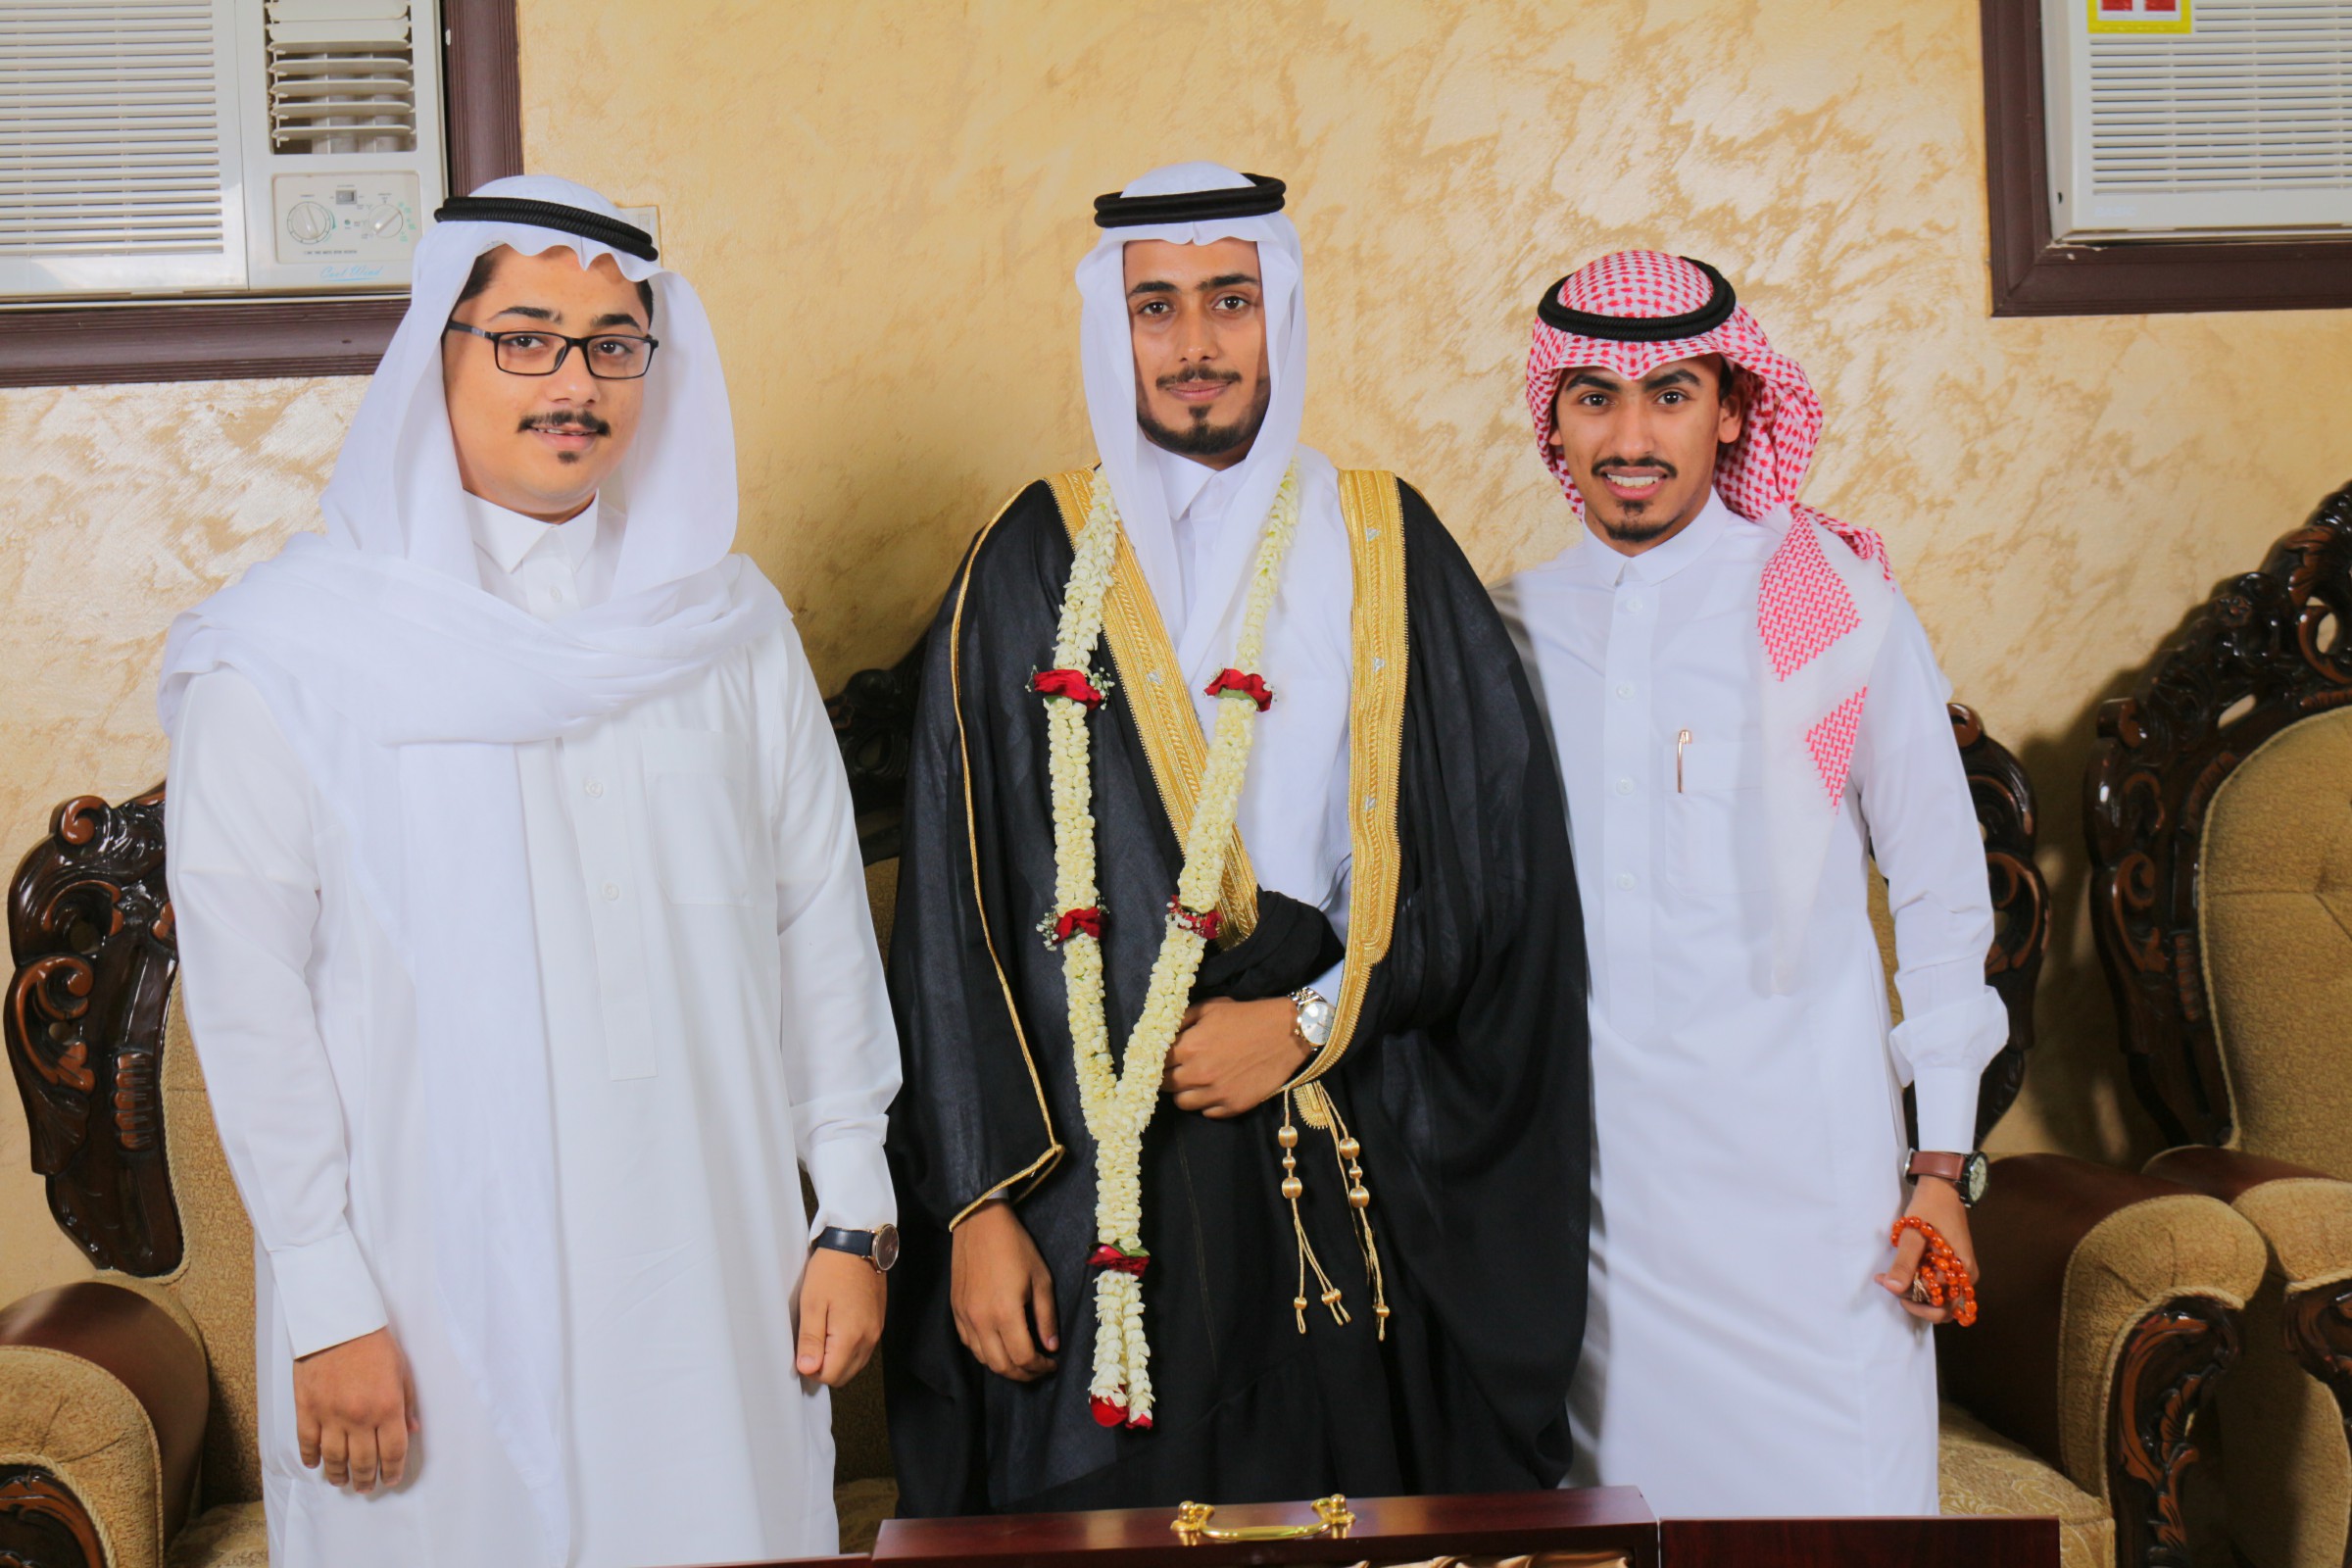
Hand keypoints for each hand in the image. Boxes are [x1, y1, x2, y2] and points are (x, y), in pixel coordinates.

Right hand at [292, 1326, 416, 1492]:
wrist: (337, 1322)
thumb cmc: (374, 1343)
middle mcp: (359, 1417)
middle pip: (363, 1461)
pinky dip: (312, 1458)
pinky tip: (317, 1464)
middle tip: (367, 1487)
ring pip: (334, 1459)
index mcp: (387, 1407)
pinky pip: (307, 1443)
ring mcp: (330, 1415)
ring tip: (343, 1482)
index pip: (392, 1452)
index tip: (392, 1479)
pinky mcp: (307, 1409)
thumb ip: (407, 1403)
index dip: (393, 1470)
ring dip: (339, 1475)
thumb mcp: (401, 1370)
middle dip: (367, 1479)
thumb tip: (412, 1431)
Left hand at [796, 1243, 885, 1386]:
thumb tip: (807, 1369)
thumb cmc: (832, 1269)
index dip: (810, 1368)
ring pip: (855, 1365)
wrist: (857, 1244)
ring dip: (837, 1360)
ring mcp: (876, 1331)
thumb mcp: (812, 1303)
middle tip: (810, 1342)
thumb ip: (810, 1340)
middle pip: (844, 1375)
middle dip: (824, 1367)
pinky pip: (863, 1349)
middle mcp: (868, 1338)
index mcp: (850, 1336)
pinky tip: (836, 1329)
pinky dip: (849, 1349)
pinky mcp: (878, 1323)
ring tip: (823, 1334)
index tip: (802, 1349)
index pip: (829, 1376)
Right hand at [950, 1199, 1058, 1380]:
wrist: (979, 1224)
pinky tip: (1000, 1346)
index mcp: (1005, 1312)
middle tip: (1039, 1369)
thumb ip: (1046, 1316)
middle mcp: (981, 1321)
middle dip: (1024, 1374)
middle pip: (1002, 1366)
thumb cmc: (1015, 1247)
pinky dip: (986, 1353)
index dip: (1041, 1367)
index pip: (1023, 1357)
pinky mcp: (955, 1310)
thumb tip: (1051, 1346)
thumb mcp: (1041, 1279)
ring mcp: (965, 1317)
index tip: (1052, 1363)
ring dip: (1004, 1367)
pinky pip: (969, 1344)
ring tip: (1022, 1361)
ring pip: (983, 1359)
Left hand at [1161, 997, 1308, 1116]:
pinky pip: (1207, 1113)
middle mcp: (1198, 1074)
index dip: (1155, 1058)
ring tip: (1195, 1080)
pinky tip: (1215, 1089)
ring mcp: (1216, 1093)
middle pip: (1164, 1085)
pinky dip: (1207, 1103)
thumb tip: (1160, 1031)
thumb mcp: (1210, 1008)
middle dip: (1166, 1076)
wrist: (1287, 1033)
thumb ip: (1181, 1020)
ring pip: (1182, 1103)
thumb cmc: (1247, 1016)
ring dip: (1184, 1092)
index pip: (1154, 1061)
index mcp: (1189, 1047)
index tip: (1158, 1057)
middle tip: (1175, 1068)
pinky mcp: (1233, 1106)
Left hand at [1875, 1176, 1980, 1323]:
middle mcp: (1966, 1277)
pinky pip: (1942, 1288)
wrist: (1943, 1189)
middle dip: (1914, 1302)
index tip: (1885, 1282)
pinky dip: (1924, 1287)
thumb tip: (1893, 1289)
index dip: (1908, 1298)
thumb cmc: (1929, 1209)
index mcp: (1961, 1271)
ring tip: (1896, 1280)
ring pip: (1942, 1301)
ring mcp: (1962, 1274)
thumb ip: (1904, 1263)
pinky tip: (1906, 1274)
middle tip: (1891, 1284)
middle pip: (1943, 1308)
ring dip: (1918, 1297)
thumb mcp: (1912, 1235)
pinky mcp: (1956, 1268)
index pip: (1935, 1302)